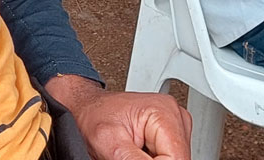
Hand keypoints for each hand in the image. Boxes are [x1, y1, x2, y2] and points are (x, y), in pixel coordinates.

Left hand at [47, 75, 191, 159]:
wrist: (86, 108)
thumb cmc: (92, 116)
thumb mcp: (110, 144)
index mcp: (164, 112)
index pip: (176, 159)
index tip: (129, 159)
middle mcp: (175, 116)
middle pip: (177, 159)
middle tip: (126, 154)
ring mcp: (174, 126)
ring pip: (173, 159)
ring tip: (129, 152)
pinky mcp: (169, 136)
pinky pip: (167, 157)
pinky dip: (150, 159)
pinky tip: (135, 153)